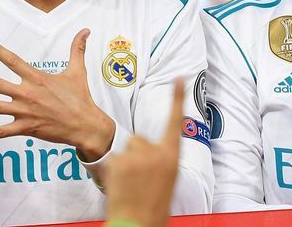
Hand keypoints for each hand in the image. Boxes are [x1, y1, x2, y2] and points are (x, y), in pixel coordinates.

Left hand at [0, 29, 116, 161]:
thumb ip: (77, 50)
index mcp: (37, 78)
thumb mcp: (78, 71)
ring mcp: (24, 112)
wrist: (85, 125)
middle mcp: (27, 94)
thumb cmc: (80, 98)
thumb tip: (86, 30)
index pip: (14, 61)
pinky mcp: (26, 128)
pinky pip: (4, 131)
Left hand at [102, 81, 184, 226]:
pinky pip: (112, 159)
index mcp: (171, 157)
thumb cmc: (153, 208)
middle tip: (138, 179)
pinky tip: (120, 186)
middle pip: (139, 138)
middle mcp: (155, 153)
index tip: (179, 79)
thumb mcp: (167, 181)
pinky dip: (113, 170)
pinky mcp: (118, 162)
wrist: (138, 224)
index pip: (175, 121)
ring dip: (123, 162)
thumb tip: (152, 154)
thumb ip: (160, 161)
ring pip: (124, 148)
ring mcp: (136, 156)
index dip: (177, 99)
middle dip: (135, 154)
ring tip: (129, 185)